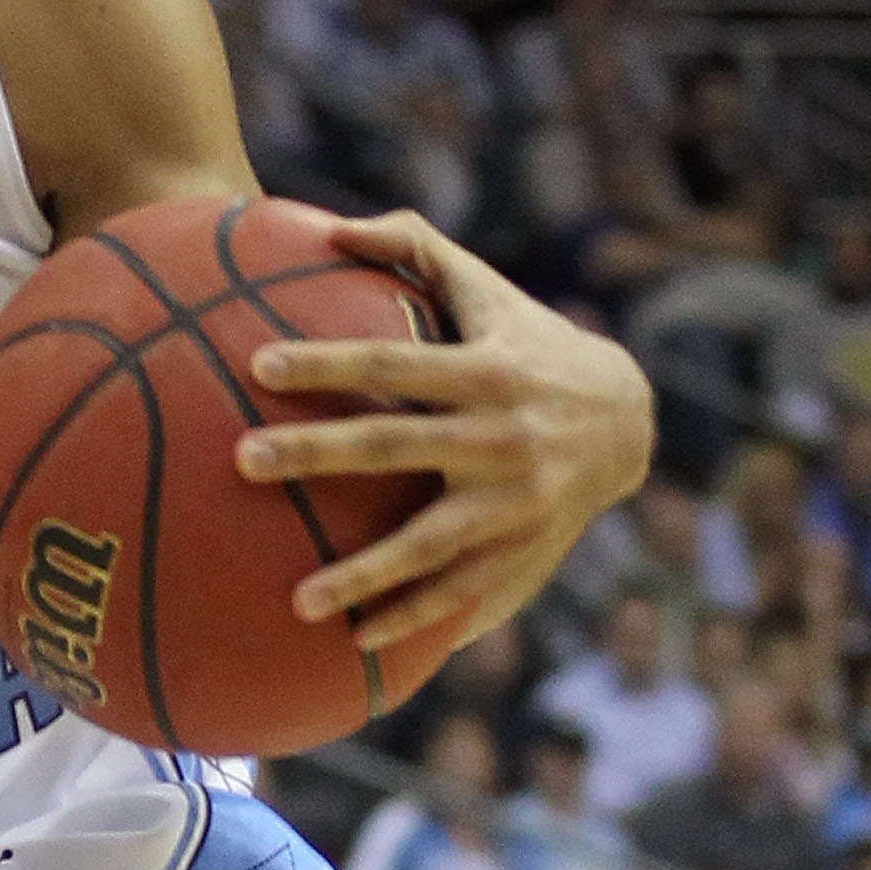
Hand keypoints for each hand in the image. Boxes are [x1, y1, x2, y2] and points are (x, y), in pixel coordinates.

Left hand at [236, 212, 654, 664]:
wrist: (628, 422)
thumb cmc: (530, 346)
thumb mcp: (488, 292)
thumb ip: (416, 250)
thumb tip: (333, 227)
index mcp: (485, 372)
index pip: (391, 363)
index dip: (326, 362)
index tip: (258, 364)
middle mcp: (501, 439)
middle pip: (393, 446)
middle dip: (315, 454)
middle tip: (242, 461)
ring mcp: (513, 504)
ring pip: (427, 543)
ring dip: (362, 575)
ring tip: (297, 601)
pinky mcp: (522, 553)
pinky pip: (459, 594)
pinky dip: (411, 619)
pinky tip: (356, 641)